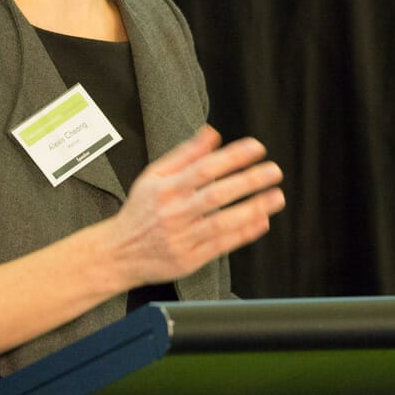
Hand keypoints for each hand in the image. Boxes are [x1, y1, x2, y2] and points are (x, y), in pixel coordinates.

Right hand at [106, 125, 284, 286]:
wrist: (118, 253)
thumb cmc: (140, 211)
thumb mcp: (154, 175)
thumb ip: (185, 154)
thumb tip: (212, 134)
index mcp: (166, 188)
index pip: (204, 168)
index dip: (233, 157)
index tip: (256, 148)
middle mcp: (174, 212)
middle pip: (216, 194)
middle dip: (249, 181)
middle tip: (274, 171)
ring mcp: (182, 237)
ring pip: (222, 222)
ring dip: (253, 208)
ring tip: (276, 196)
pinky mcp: (189, 259)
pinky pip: (221, 245)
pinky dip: (243, 233)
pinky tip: (262, 222)